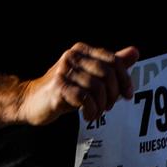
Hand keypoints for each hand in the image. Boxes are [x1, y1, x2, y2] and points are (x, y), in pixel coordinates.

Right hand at [15, 43, 140, 126]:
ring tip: (97, 112)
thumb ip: (111, 64)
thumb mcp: (89, 76)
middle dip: (113, 94)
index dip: (124, 78)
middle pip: (107, 74)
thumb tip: (135, 52)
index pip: (113, 60)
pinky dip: (91, 110)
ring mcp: (64, 71)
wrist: (30, 101)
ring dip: (102, 105)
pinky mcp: (58, 87)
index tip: (128, 94)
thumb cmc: (63, 89)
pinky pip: (85, 99)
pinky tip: (88, 115)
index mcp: (81, 50)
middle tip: (109, 106)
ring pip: (97, 88)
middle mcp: (72, 56)